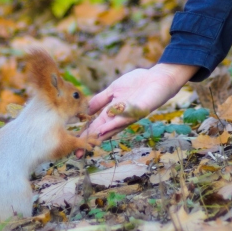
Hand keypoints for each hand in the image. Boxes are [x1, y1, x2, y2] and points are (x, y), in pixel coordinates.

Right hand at [83, 63, 197, 140]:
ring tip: (88, 143)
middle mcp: (120, 117)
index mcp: (113, 112)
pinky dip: (114, 124)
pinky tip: (104, 129)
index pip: (97, 125)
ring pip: (113, 128)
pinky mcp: (140, 111)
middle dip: (91, 141)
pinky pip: (126, 118)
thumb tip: (87, 111)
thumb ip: (101, 100)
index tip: (74, 143)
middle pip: (103, 131)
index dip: (86, 134)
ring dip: (100, 136)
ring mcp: (130, 116)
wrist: (156, 77)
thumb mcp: (113, 89)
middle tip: (78, 153)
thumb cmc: (137, 83)